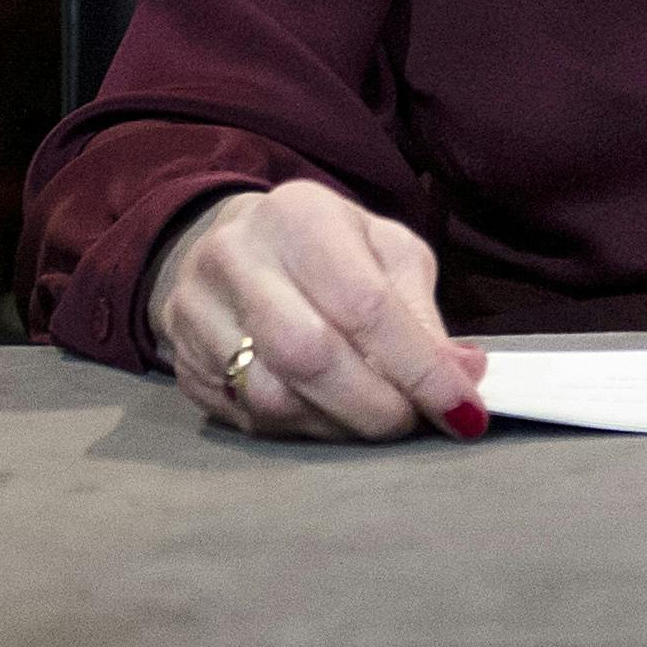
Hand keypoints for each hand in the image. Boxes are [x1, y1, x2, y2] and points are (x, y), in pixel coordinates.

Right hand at [145, 181, 488, 442]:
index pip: (363, 304)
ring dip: (339, 425)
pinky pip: (247, 419)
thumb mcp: (385, 251)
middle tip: (414, 422)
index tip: (462, 409)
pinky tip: (330, 417)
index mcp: (299, 215)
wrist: (234, 242)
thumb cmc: (327, 246)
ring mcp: (196, 311)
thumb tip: (464, 375)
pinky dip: (303, 431)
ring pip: (272, 398)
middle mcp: (236, 257)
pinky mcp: (183, 362)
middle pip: (308, 355)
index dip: (417, 366)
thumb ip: (420, 312)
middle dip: (374, 405)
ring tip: (374, 418)